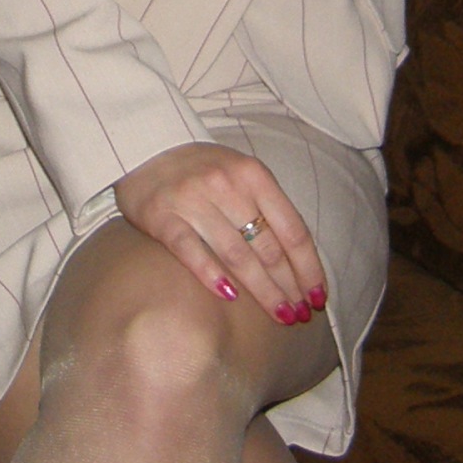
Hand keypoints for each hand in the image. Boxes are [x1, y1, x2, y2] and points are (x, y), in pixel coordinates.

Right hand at [114, 142, 328, 327]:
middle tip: (300, 315)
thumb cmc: (202, 168)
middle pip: (268, 247)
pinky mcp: (162, 217)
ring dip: (262, 289)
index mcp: (253, 175)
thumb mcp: (241, 173)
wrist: (144, 147)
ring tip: (279, 314)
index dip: (308, 267)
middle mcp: (226, 186)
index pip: (292, 229)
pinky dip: (212, 275)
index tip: (318, 296)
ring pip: (236, 254)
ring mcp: (193, 201)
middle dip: (289, 285)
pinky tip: (230, 297)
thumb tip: (298, 259)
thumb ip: (266, 207)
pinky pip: (191, 252)